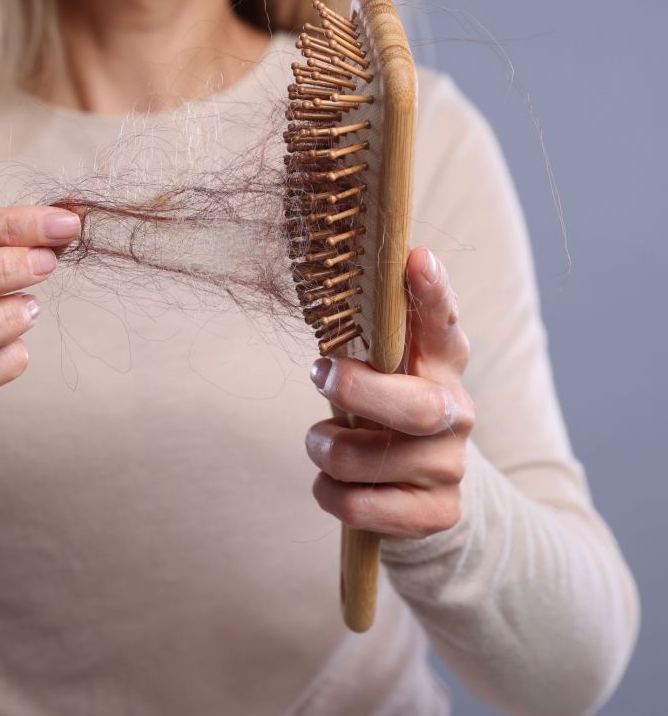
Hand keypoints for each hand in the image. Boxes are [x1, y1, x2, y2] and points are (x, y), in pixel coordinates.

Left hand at [305, 247, 474, 539]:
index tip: (416, 260)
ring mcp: (448, 467)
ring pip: (361, 458)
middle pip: (412, 406)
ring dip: (322, 447)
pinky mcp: (435, 514)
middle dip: (354, 390)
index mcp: (440, 366)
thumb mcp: (377, 375)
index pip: (443, 325)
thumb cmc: (381, 418)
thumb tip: (326, 286)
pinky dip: (328, 492)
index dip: (432, 295)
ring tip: (320, 441)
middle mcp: (455, 413)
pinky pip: (356, 505)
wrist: (421, 497)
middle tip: (319, 374)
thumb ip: (362, 343)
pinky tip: (332, 483)